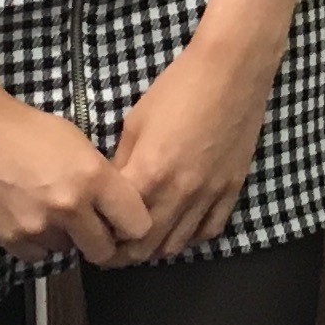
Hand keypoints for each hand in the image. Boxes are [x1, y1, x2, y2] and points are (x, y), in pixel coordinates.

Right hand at [0, 85, 153, 267]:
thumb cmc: (26, 128)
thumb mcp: (76, 142)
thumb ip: (98, 177)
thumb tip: (113, 205)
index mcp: (94, 178)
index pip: (137, 224)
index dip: (133, 224)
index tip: (124, 221)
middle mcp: (70, 207)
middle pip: (105, 250)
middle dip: (102, 241)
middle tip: (92, 226)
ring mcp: (38, 226)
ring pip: (69, 252)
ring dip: (66, 238)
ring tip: (51, 211)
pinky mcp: (10, 238)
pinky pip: (37, 255)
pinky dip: (37, 242)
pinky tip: (29, 217)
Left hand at [106, 42, 272, 262]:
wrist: (232, 72)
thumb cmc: (177, 89)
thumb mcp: (136, 122)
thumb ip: (123, 163)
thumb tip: (112, 191)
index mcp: (149, 174)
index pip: (116, 226)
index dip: (100, 234)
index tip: (92, 233)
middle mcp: (179, 193)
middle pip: (145, 247)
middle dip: (123, 252)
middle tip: (112, 245)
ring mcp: (208, 196)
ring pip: (175, 246)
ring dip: (154, 248)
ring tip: (142, 239)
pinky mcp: (231, 191)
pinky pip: (208, 231)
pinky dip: (188, 237)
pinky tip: (178, 228)